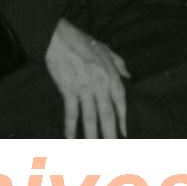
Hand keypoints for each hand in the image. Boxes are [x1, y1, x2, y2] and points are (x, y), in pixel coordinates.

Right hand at [44, 19, 129, 138]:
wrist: (58, 37)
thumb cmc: (81, 41)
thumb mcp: (105, 49)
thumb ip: (118, 63)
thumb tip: (129, 75)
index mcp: (110, 75)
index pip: (120, 102)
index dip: (122, 118)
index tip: (124, 133)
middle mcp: (100, 84)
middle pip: (107, 114)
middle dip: (110, 133)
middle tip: (113, 149)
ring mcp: (84, 88)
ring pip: (91, 116)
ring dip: (92, 134)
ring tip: (94, 148)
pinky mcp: (68, 89)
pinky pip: (71, 112)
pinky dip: (70, 125)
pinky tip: (70, 137)